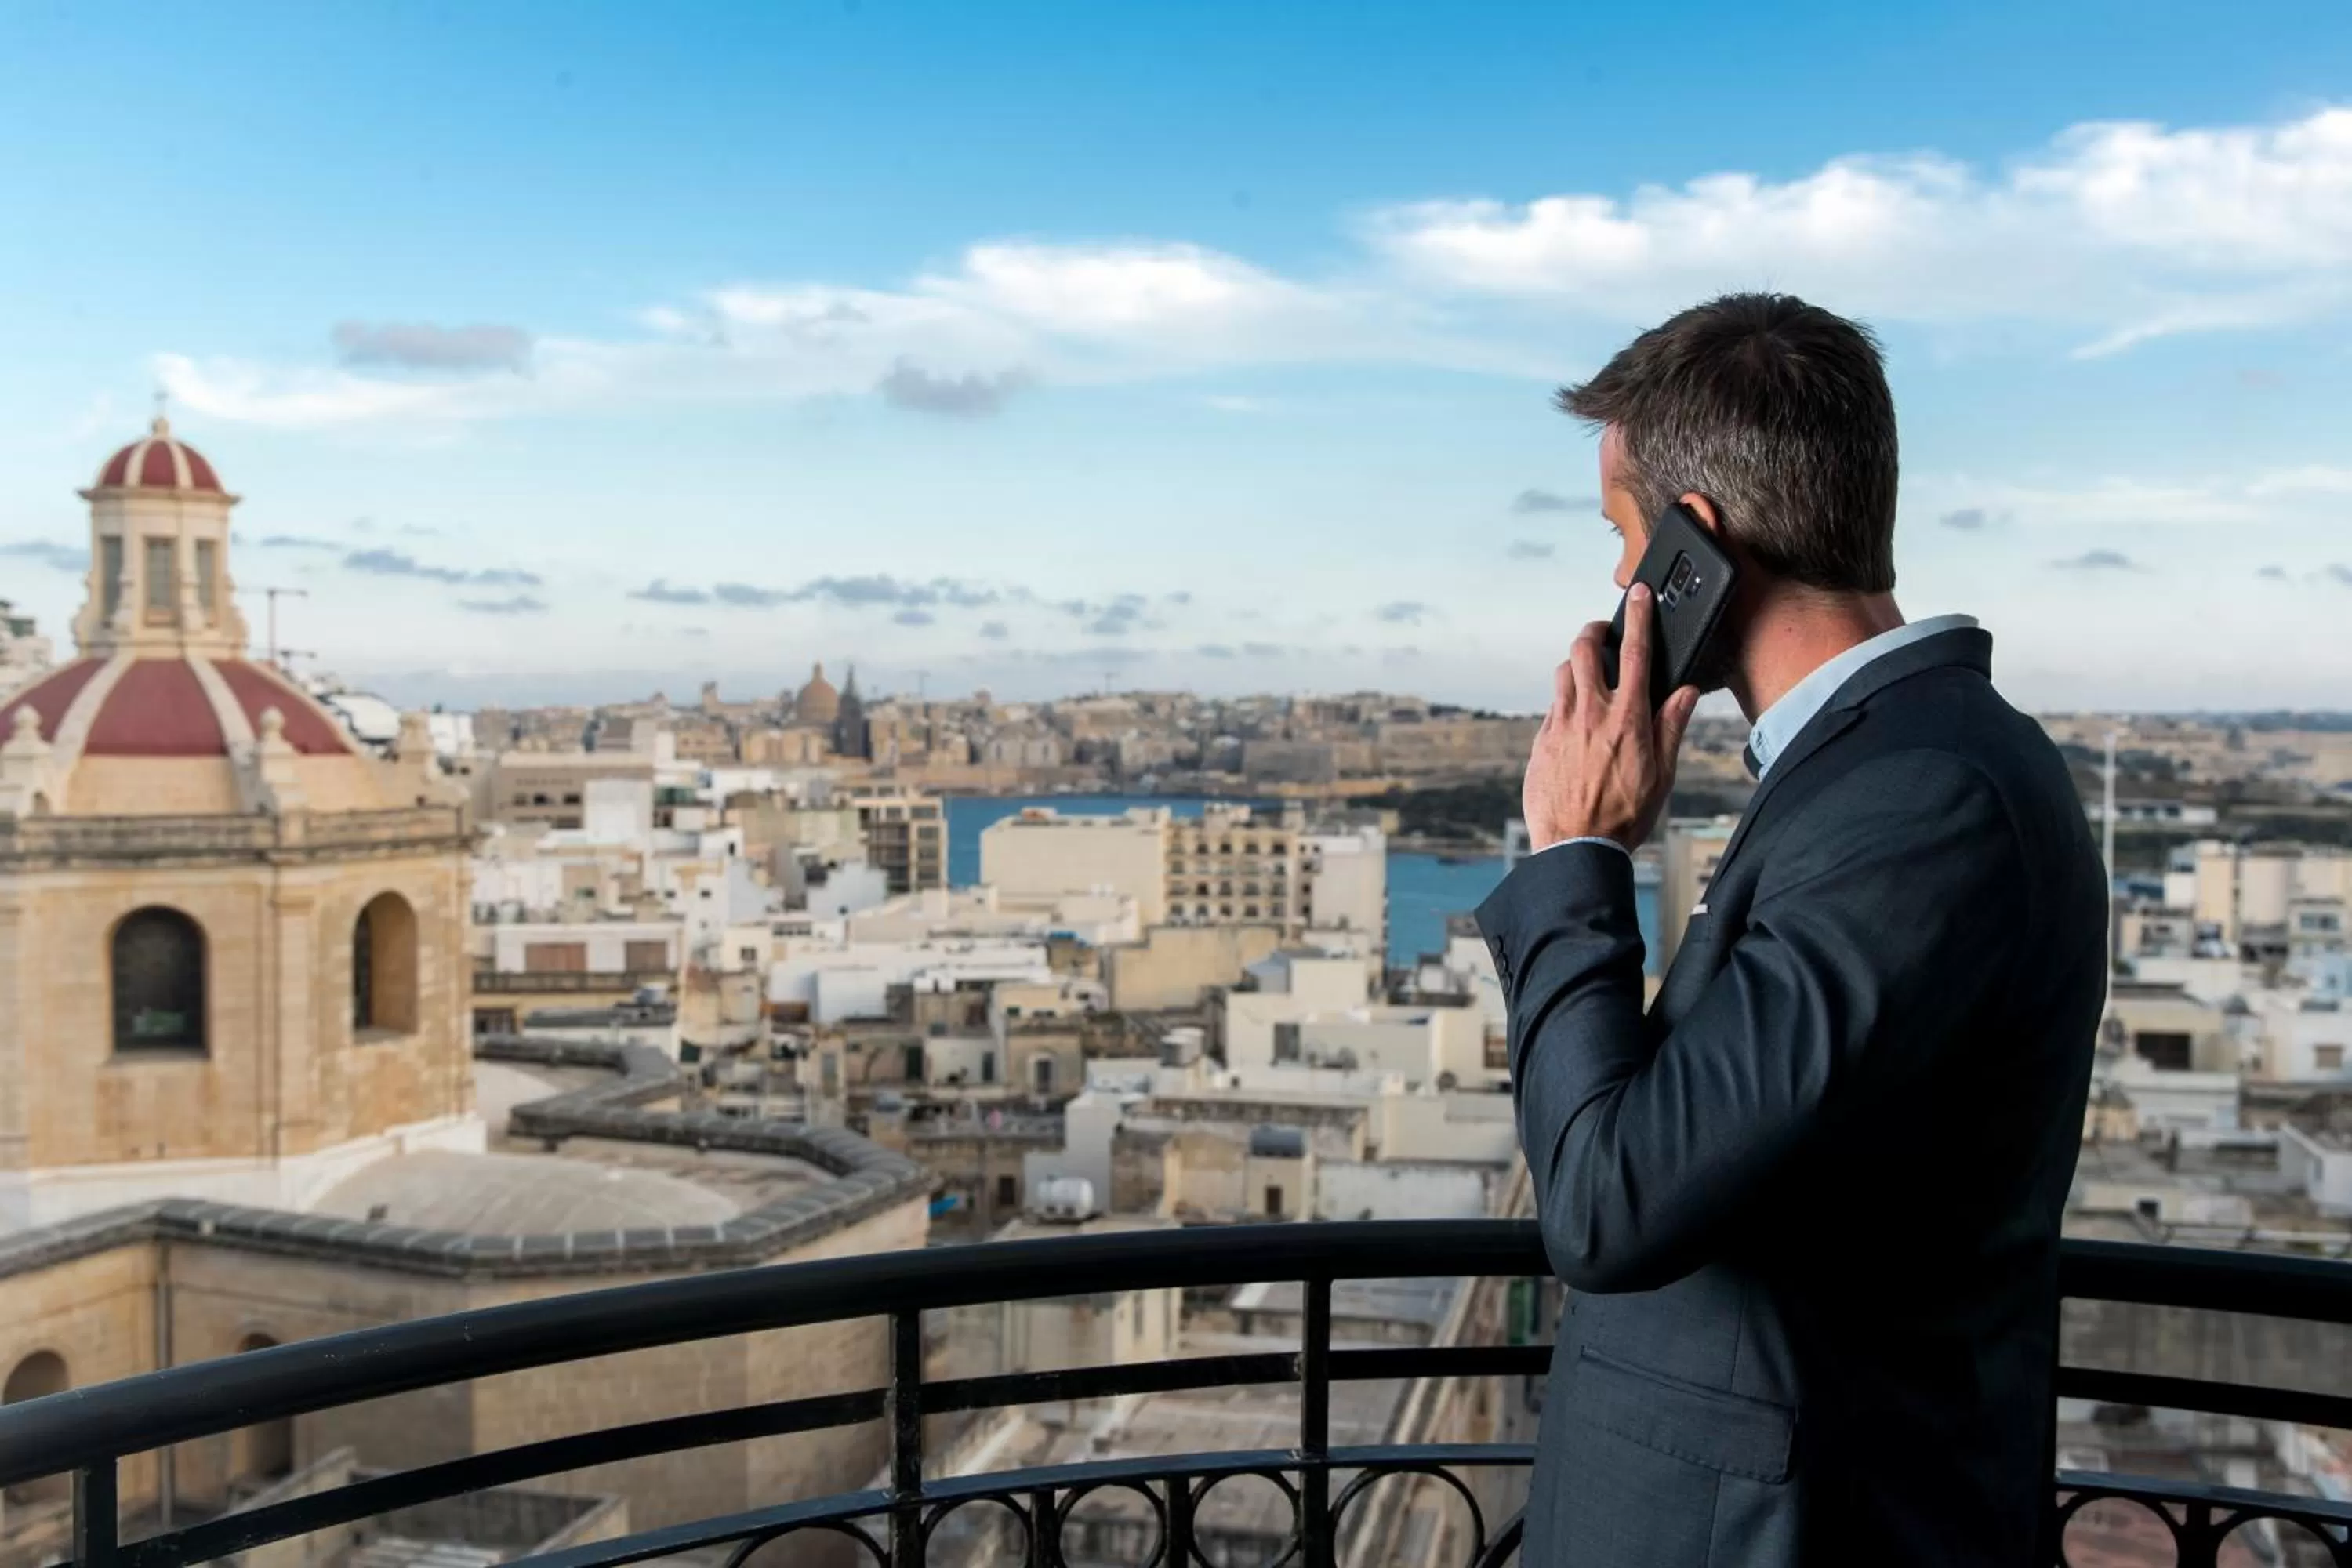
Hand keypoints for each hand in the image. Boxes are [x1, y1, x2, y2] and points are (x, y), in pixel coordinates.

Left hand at [1522, 583, 1700, 850]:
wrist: (1575, 847)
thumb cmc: (1622, 817)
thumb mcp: (1662, 775)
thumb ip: (1671, 727)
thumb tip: (1685, 692)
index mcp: (1627, 718)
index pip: (1634, 652)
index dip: (1638, 617)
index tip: (1640, 595)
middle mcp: (1590, 714)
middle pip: (1583, 649)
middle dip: (1593, 632)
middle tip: (1601, 635)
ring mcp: (1560, 725)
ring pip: (1562, 673)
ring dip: (1575, 665)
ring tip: (1587, 676)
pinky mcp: (1540, 741)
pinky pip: (1551, 707)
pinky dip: (1564, 702)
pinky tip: (1575, 720)